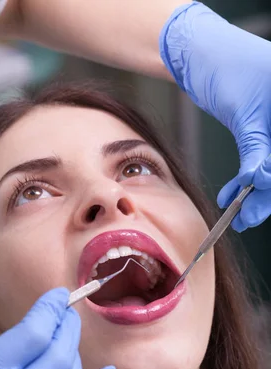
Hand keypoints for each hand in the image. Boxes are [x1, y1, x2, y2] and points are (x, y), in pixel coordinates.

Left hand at [160, 2, 270, 230]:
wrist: (201, 53)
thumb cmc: (227, 68)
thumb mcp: (245, 114)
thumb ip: (256, 149)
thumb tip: (261, 181)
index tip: (261, 198)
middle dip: (266, 194)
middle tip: (246, 218)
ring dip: (254, 192)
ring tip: (235, 213)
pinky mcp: (263, 129)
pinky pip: (260, 159)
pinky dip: (245, 178)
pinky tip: (230, 194)